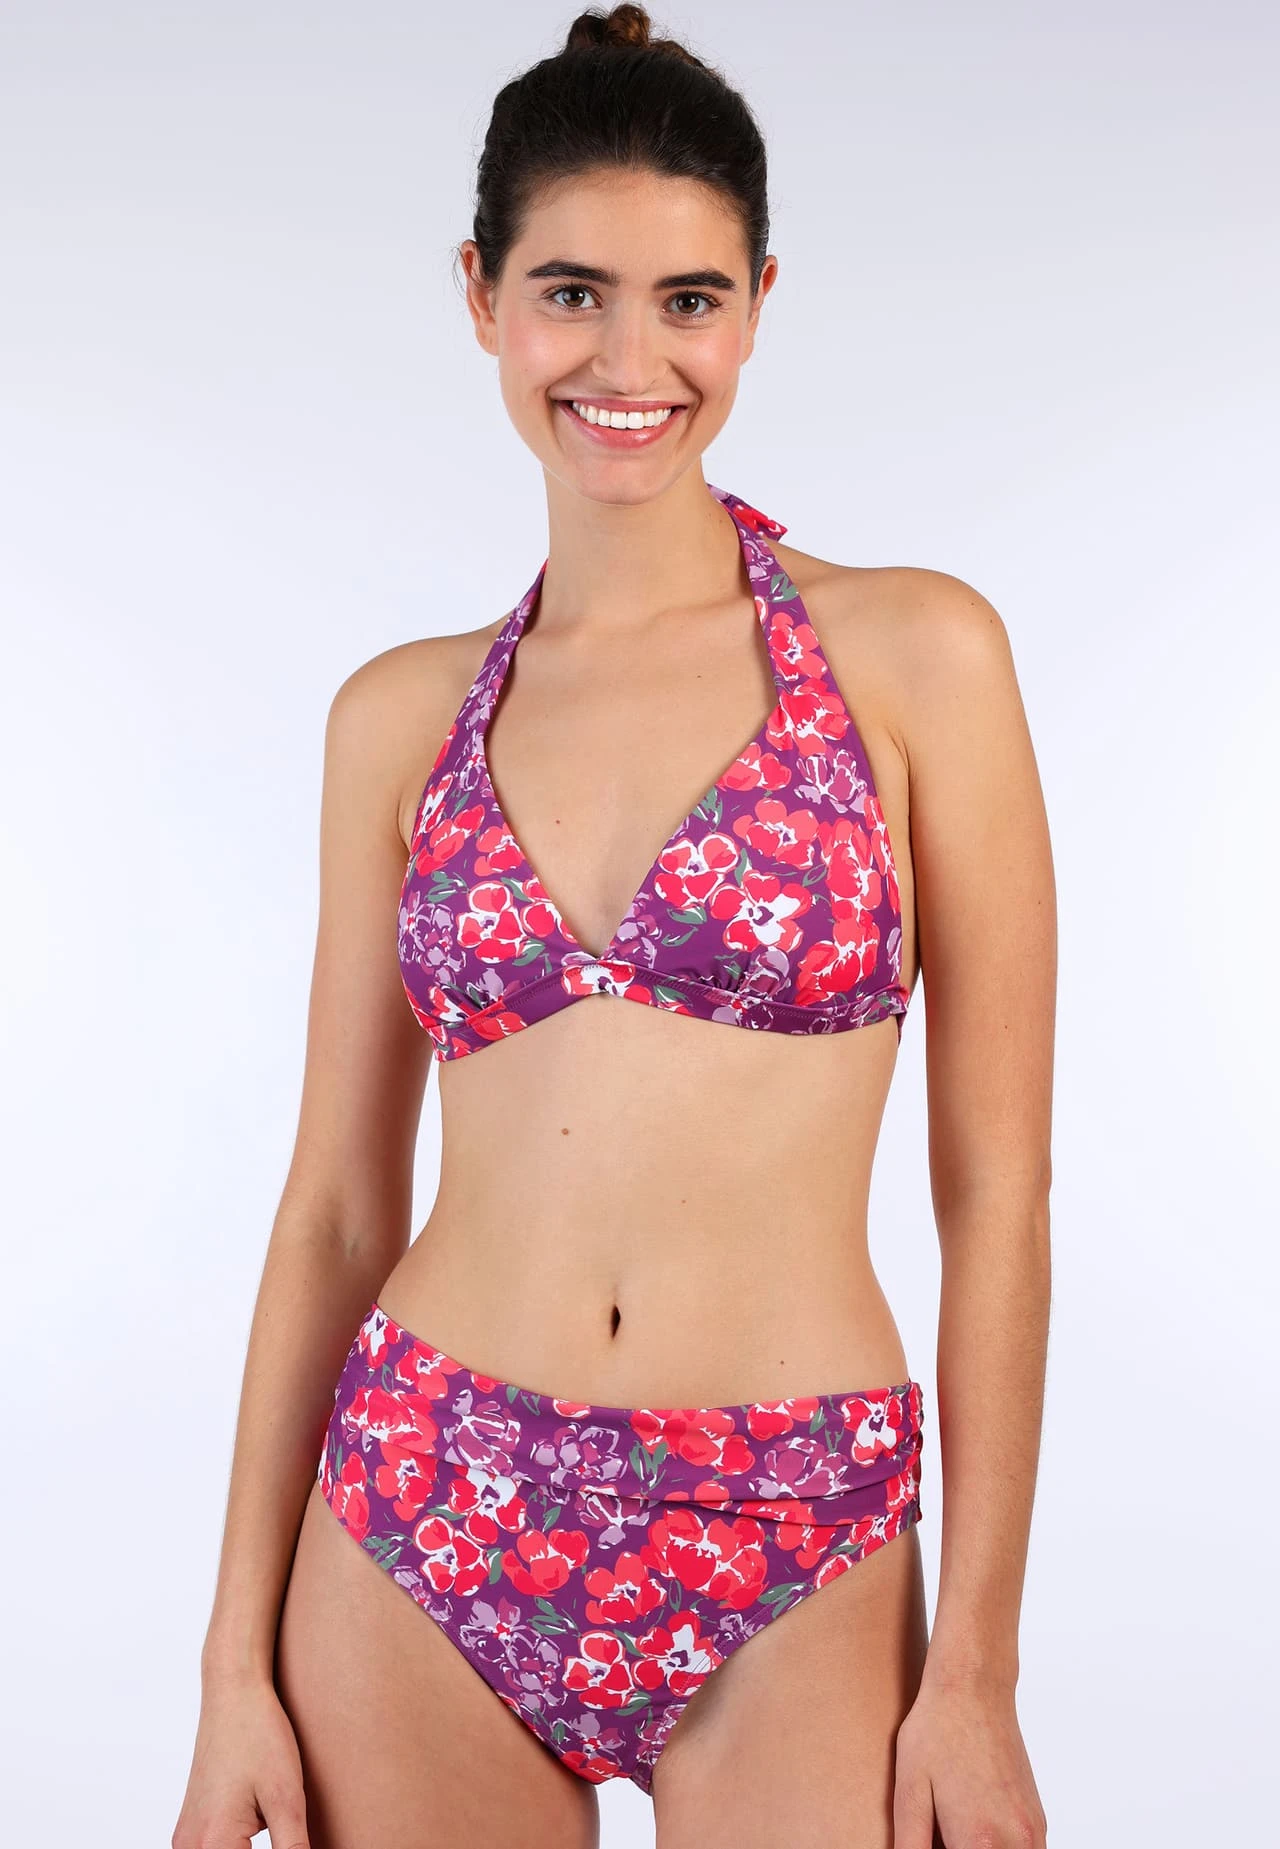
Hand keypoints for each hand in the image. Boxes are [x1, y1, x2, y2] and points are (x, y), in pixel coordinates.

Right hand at [172, 1672, 310, 1848]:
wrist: (233, 1693)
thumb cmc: (259, 1736)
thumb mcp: (287, 1799)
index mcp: (212, 1843)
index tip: (293, 1838)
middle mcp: (189, 1846)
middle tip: (289, 1833)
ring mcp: (186, 1837)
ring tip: (276, 1824)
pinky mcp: (191, 1825)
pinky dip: (237, 1848)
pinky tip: (261, 1828)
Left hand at [892, 1670, 1046, 1847]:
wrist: (974, 1687)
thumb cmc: (936, 1731)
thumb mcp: (909, 1790)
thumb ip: (910, 1843)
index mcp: (979, 1840)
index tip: (933, 1840)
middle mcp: (1016, 1841)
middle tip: (940, 1832)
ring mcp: (1033, 1831)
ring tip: (953, 1825)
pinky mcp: (1038, 1820)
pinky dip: (999, 1847)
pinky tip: (972, 1825)